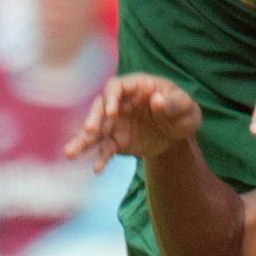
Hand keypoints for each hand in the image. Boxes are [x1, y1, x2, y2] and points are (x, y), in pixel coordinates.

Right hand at [65, 73, 201, 170]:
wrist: (179, 132)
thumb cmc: (183, 111)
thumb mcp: (186, 106)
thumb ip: (173, 103)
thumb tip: (157, 101)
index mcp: (136, 86)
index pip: (116, 87)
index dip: (111, 98)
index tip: (111, 112)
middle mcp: (120, 103)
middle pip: (99, 107)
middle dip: (92, 119)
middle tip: (89, 131)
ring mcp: (115, 122)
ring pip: (95, 130)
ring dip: (83, 141)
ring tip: (70, 153)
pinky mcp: (117, 141)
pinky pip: (105, 149)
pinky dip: (100, 158)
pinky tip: (97, 169)